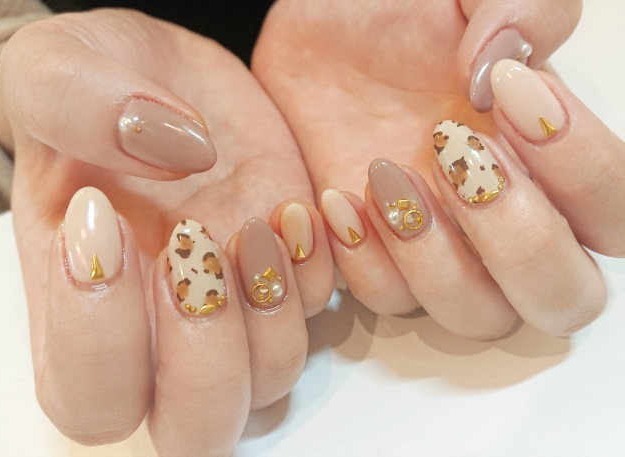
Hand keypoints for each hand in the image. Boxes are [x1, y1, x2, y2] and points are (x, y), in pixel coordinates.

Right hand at [0, 9, 333, 454]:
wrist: (159, 78)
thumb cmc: (95, 85)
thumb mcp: (58, 68)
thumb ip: (79, 103)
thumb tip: (171, 147)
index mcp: (79, 303)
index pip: (88, 395)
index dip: (101, 340)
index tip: (108, 222)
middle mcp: (160, 327)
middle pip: (194, 427)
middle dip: (207, 358)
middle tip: (197, 245)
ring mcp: (235, 307)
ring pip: (270, 383)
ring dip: (273, 316)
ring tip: (254, 221)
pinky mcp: (287, 273)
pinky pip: (319, 314)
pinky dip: (318, 274)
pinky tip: (294, 208)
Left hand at [252, 0, 624, 338]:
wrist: (315, 37)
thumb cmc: (394, 15)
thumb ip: (522, 7)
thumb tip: (505, 69)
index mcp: (545, 162)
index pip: (614, 216)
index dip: (580, 169)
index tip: (512, 96)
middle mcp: (500, 220)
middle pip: (561, 299)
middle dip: (516, 239)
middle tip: (456, 154)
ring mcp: (438, 248)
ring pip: (474, 316)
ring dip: (432, 258)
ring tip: (384, 170)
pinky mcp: (375, 257)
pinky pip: (385, 299)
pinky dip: (364, 258)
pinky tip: (338, 194)